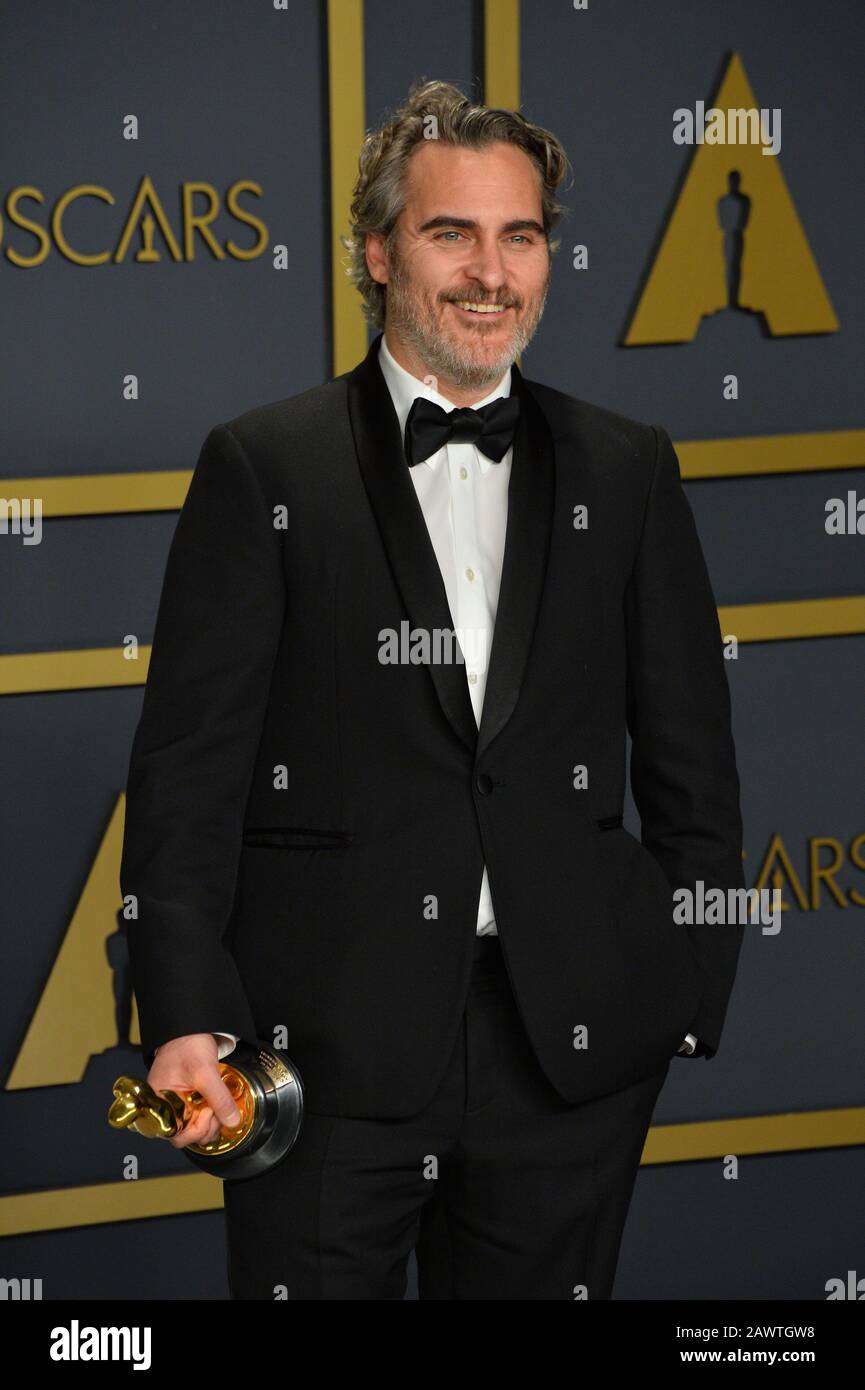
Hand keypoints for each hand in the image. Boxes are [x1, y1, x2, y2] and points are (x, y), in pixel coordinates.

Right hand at [147, 1033, 241, 1148]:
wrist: (192, 1026)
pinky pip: (198, 1114)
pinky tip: (218, 1103)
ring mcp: (177, 1102)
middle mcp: (165, 1106)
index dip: (195, 1130)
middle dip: (206, 1127)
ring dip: (211, 1121)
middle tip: (217, 1110)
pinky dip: (211, 1112)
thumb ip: (219, 1099)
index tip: (209, 1113)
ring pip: (194, 1126)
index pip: (175, 1134)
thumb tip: (232, 1121)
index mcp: (159, 1102)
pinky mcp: (188, 1098)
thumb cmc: (188, 1044)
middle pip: (186, 1134)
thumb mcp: (206, 1072)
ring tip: (219, 1104)